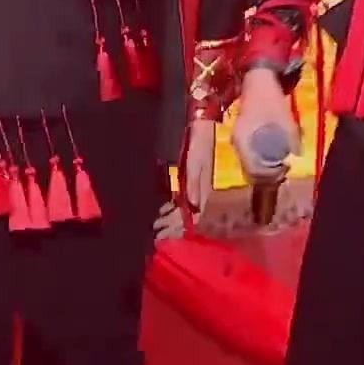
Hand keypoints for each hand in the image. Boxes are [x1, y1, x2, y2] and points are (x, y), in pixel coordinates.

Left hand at [154, 118, 216, 239]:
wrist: (207, 129)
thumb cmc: (202, 145)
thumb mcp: (196, 163)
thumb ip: (195, 184)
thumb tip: (193, 206)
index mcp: (204, 191)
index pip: (191, 218)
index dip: (177, 228)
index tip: (162, 236)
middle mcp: (202, 194)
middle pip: (187, 217)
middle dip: (172, 227)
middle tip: (156, 235)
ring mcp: (199, 189)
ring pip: (186, 211)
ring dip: (172, 219)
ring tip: (158, 225)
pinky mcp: (197, 182)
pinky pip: (186, 200)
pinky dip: (175, 207)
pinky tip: (166, 209)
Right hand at [230, 68, 298, 182]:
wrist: (259, 81)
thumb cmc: (271, 100)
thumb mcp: (286, 122)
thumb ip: (291, 143)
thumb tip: (295, 161)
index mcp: (243, 140)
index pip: (252, 171)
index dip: (270, 175)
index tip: (286, 168)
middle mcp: (237, 144)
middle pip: (250, 172)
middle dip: (269, 176)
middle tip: (286, 170)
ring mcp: (239, 142)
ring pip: (250, 166)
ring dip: (266, 170)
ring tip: (283, 164)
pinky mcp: (244, 139)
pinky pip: (252, 158)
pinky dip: (264, 161)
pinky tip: (277, 156)